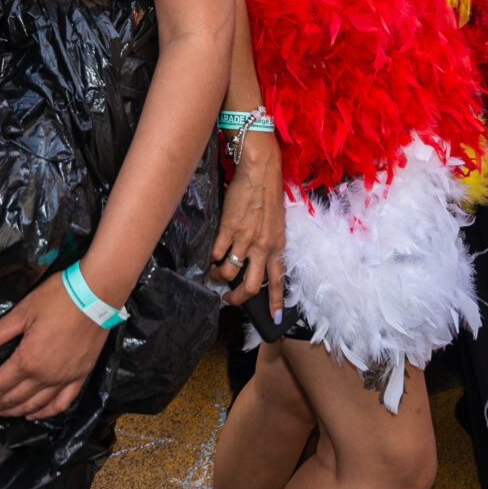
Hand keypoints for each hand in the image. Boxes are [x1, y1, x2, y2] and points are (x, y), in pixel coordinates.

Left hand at [0, 272, 111, 420]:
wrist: (97, 295)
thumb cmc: (57, 299)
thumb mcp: (21, 313)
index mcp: (27, 361)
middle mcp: (45, 376)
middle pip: (11, 399)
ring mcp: (64, 379)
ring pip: (34, 405)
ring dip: (12, 412)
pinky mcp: (80, 376)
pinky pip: (61, 403)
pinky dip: (45, 412)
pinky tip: (33, 414)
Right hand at [211, 133, 286, 314]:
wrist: (260, 170)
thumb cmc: (269, 193)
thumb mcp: (276, 223)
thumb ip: (268, 242)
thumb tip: (258, 259)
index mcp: (278, 245)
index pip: (278, 280)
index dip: (276, 302)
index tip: (275, 318)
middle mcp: (263, 246)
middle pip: (251, 287)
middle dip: (237, 299)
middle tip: (228, 299)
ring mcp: (245, 239)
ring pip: (228, 273)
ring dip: (219, 276)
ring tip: (215, 271)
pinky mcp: (228, 229)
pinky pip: (216, 254)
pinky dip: (211, 259)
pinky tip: (210, 256)